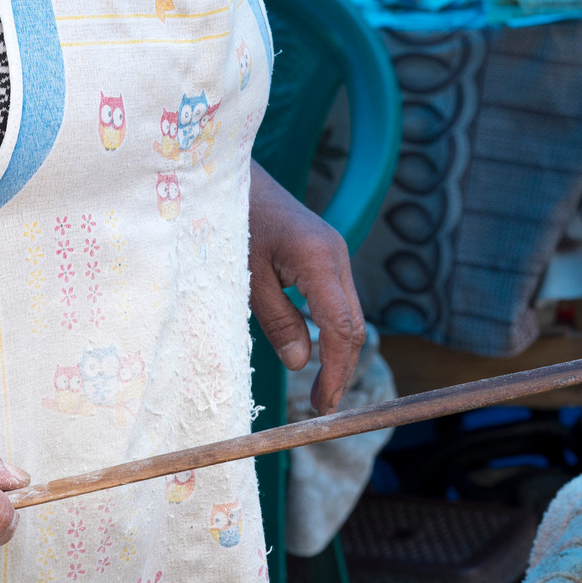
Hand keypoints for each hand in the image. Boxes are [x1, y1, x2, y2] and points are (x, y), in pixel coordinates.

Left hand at [248, 161, 366, 415]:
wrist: (227, 173)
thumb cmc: (230, 221)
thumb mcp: (245, 276)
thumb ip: (277, 319)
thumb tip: (303, 363)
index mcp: (318, 258)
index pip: (341, 327)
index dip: (336, 371)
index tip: (324, 405)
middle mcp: (336, 254)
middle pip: (354, 324)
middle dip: (342, 368)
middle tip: (323, 408)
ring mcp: (334, 253)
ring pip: (349, 313)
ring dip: (339, 353)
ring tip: (322, 391)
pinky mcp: (324, 254)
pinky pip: (336, 300)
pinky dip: (331, 331)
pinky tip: (316, 353)